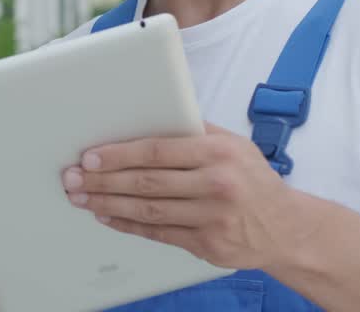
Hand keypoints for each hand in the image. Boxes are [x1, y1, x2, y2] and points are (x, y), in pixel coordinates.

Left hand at [62, 123, 315, 269]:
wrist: (287, 227)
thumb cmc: (251, 179)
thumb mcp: (233, 144)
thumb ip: (193, 131)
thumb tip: (146, 114)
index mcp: (219, 152)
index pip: (158, 151)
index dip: (119, 154)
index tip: (90, 155)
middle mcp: (217, 185)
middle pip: (147, 182)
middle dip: (103, 180)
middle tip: (73, 177)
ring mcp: (212, 218)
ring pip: (147, 211)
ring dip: (108, 204)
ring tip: (81, 197)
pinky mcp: (207, 245)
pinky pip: (158, 234)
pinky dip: (128, 225)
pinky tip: (107, 216)